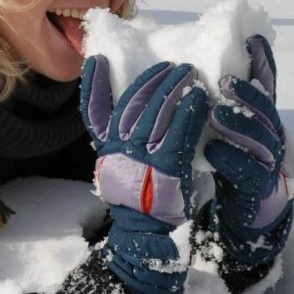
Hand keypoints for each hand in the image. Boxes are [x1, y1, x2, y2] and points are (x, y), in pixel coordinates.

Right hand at [80, 57, 209, 293]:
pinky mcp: (165, 167)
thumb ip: (121, 139)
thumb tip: (130, 111)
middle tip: (172, 64)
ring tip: (188, 72)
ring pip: (155, 113)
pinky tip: (200, 98)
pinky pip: (178, 132)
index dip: (95, 82)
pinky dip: (189, 111)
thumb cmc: (140, 196)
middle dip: (153, 80)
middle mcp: (117, 149)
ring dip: (173, 89)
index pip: (93, 109)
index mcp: (105, 147)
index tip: (100, 58)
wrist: (146, 234)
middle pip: (132, 104)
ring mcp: (139, 158)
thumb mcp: (120, 166)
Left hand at [204, 35, 293, 264]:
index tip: (253, 39)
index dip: (264, 63)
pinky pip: (247, 172)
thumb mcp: (236, 123)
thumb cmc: (238, 156)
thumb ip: (233, 97)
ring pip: (259, 140)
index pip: (268, 85)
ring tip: (216, 114)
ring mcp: (268, 160)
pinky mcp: (258, 186)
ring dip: (238, 125)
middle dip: (247, 95)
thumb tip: (224, 58)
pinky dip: (230, 159)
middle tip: (225, 83)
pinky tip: (212, 150)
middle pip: (265, 111)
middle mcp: (271, 134)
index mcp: (264, 117)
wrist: (251, 204)